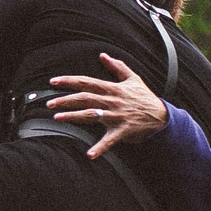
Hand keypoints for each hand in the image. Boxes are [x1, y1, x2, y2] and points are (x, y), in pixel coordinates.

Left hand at [47, 54, 167, 158]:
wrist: (162, 117)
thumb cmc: (145, 98)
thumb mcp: (133, 79)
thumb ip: (117, 66)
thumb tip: (103, 55)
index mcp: (113, 88)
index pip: (87, 82)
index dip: (69, 81)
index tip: (53, 81)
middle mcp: (112, 101)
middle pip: (84, 97)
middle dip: (65, 99)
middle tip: (49, 103)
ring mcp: (116, 116)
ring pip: (91, 114)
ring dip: (73, 116)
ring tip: (57, 118)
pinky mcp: (122, 131)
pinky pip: (109, 140)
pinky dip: (100, 148)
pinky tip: (90, 155)